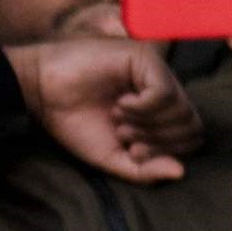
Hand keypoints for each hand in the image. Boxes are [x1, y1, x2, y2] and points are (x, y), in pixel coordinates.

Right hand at [14, 33, 205, 183]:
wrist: (39, 93)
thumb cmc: (73, 123)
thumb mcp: (113, 157)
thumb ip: (146, 170)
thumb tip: (181, 172)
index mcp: (158, 112)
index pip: (191, 138)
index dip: (166, 152)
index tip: (131, 151)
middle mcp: (161, 89)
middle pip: (192, 126)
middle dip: (159, 141)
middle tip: (125, 136)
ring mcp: (153, 72)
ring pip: (182, 110)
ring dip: (149, 124)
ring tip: (119, 119)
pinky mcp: (142, 58)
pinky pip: (165, 93)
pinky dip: (145, 109)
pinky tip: (121, 106)